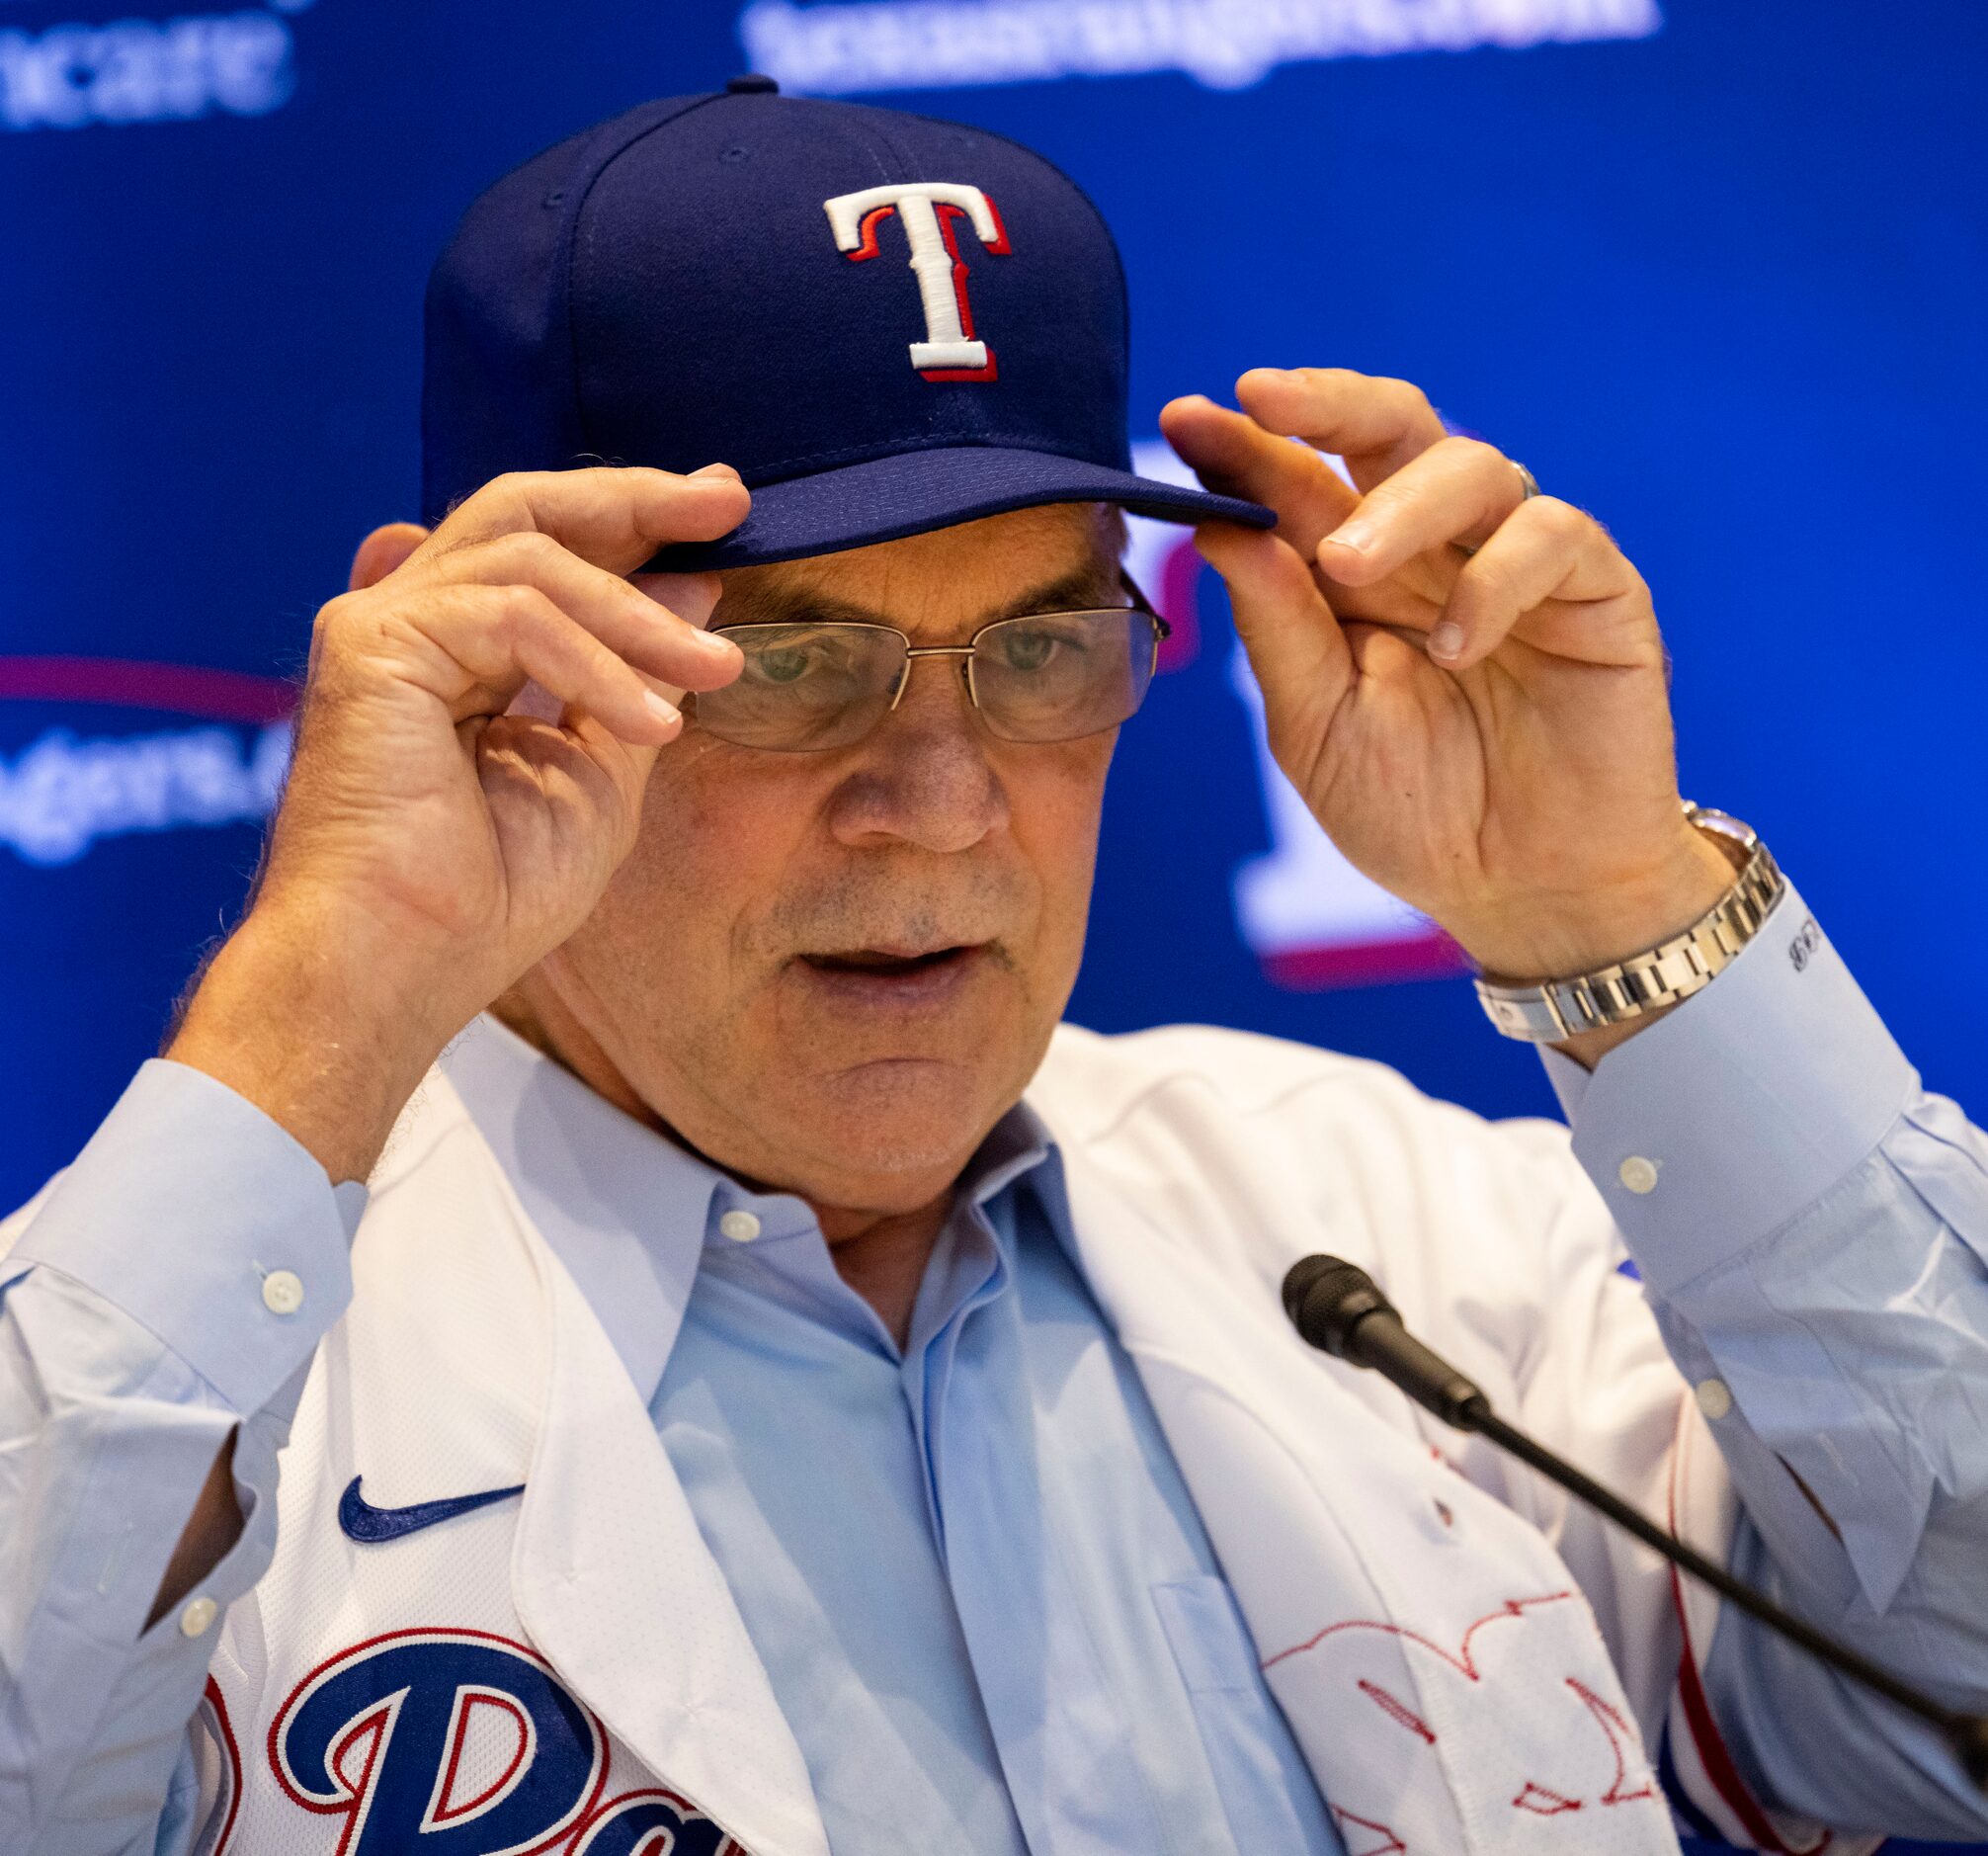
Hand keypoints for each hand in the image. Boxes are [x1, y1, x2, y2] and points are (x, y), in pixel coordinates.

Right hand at [169, 465, 749, 1177]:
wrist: (400, 969)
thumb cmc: (487, 899)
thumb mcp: (599, 777)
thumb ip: (636, 678)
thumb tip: (691, 588)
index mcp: (459, 651)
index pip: (547, 551)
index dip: (635, 521)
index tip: (724, 513)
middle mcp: (412, 623)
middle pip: (527, 514)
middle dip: (637, 500)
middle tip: (727, 499)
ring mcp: (382, 625)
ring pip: (531, 559)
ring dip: (639, 615)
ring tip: (715, 671)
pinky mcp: (370, 645)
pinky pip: (512, 617)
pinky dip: (595, 665)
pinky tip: (651, 723)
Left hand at [1161, 369, 1733, 1020]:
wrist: (1523, 892)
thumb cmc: (1413, 811)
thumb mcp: (1317, 727)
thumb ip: (1276, 628)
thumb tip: (1216, 527)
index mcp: (1355, 575)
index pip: (1302, 483)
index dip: (1246, 447)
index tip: (1186, 419)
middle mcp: (1435, 548)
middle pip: (1393, 430)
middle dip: (1327, 405)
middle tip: (1264, 403)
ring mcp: (1517, 561)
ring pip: (1472, 467)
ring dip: (1401, 506)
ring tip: (1349, 569)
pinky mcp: (1596, 590)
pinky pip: (1552, 535)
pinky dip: (1495, 579)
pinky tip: (1455, 646)